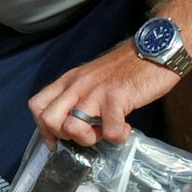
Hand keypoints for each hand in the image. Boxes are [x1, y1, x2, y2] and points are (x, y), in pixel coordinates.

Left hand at [27, 41, 179, 148]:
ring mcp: (95, 92)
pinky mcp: (117, 98)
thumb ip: (79, 96)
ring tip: (105, 130)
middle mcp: (77, 85)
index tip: (58, 141)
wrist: (154, 50)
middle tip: (87, 132)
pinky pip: (110, 131)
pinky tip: (126, 126)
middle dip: (66, 136)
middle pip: (49, 119)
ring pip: (72, 128)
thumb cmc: (126, 68)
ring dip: (90, 139)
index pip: (37, 105)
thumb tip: (71, 123)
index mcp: (69, 80)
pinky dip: (119, 136)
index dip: (43, 128)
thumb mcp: (92, 78)